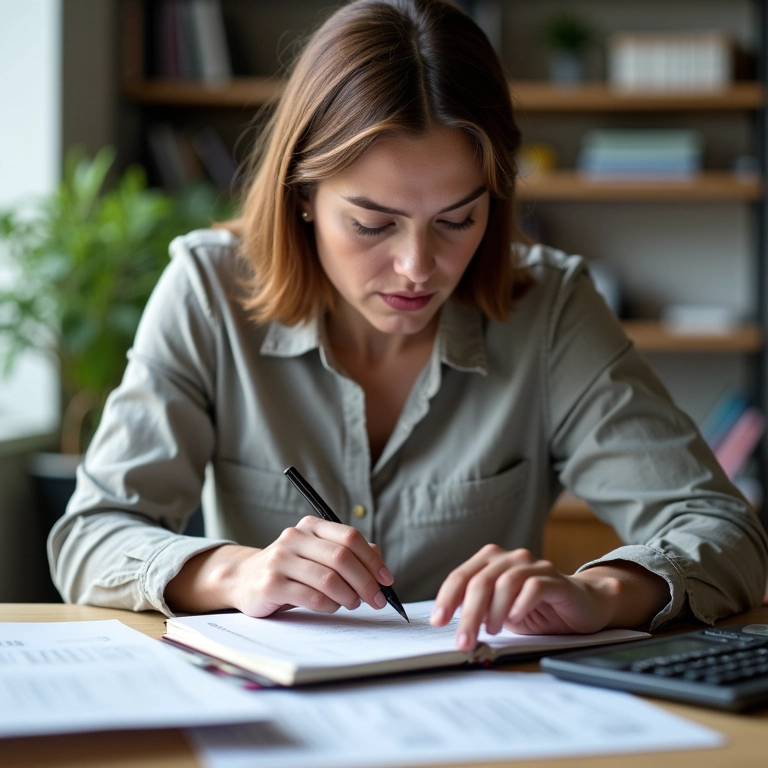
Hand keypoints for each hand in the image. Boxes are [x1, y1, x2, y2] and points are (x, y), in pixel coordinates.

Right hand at [165, 516, 392, 616]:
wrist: (244, 579)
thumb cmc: (291, 569)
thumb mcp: (317, 554)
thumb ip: (347, 553)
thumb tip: (379, 562)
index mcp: (311, 527)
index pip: (350, 537)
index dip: (372, 560)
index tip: (386, 580)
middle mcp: (295, 538)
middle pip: (342, 558)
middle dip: (366, 582)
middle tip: (377, 600)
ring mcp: (280, 560)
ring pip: (328, 578)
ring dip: (349, 596)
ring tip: (353, 604)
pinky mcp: (271, 584)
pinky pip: (310, 597)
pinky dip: (329, 605)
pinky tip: (332, 607)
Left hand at [430, 545, 668, 651]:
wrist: (581, 605)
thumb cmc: (535, 608)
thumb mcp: (499, 610)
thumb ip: (478, 609)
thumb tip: (449, 626)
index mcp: (492, 561)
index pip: (461, 576)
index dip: (447, 598)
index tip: (437, 621)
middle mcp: (511, 558)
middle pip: (481, 581)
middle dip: (468, 613)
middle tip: (464, 640)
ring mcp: (534, 566)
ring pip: (505, 582)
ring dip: (493, 611)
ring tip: (491, 631)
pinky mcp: (555, 580)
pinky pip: (533, 587)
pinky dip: (520, 604)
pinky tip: (515, 620)